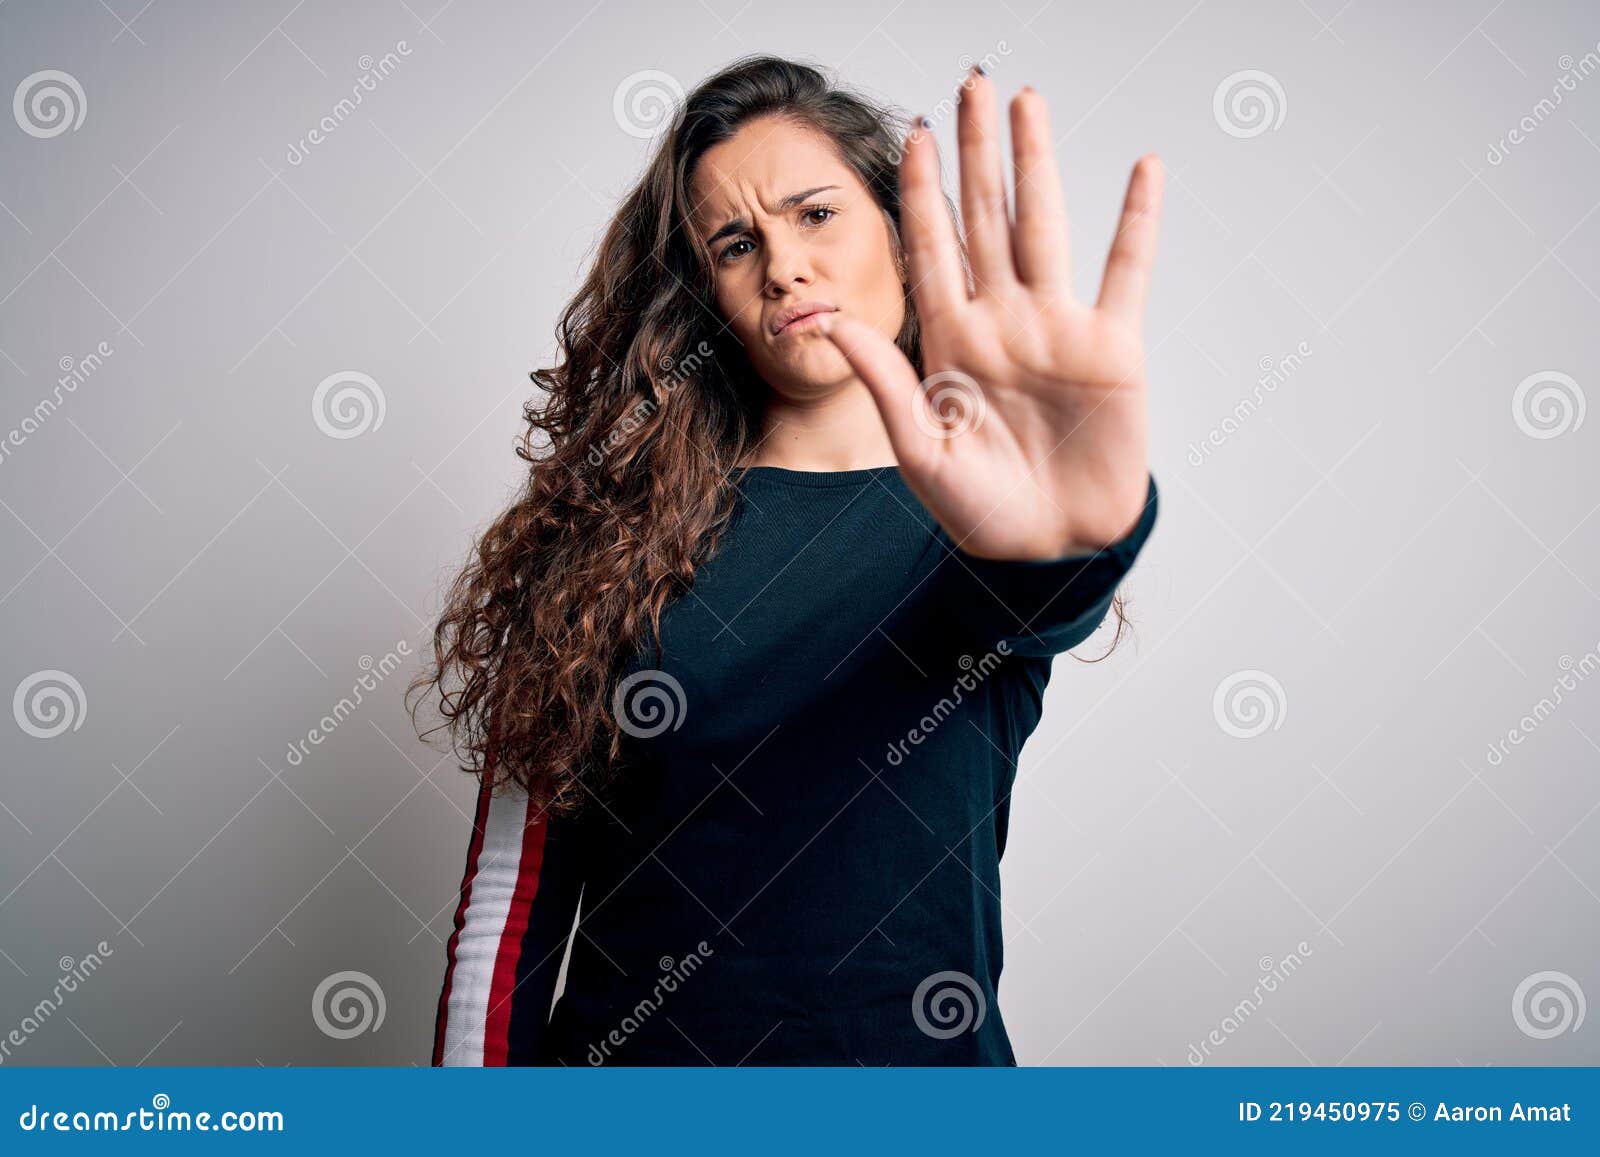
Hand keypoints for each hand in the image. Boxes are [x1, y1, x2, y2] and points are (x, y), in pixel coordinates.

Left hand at [816, 68, 1163, 559]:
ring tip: (1028, 100)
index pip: (933, 246)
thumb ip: (885, 381)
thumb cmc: (979, 512)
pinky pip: (1126, 271)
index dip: (923, 191)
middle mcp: (1002, 319)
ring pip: (1045, 225)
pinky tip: (1143, 169)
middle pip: (987, 216)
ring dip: (1038, 162)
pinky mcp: (1111, 348)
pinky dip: (1138, 220)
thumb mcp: (921, 450)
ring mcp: (1057, 328)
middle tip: (972, 83)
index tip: (913, 134)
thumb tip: (829, 322)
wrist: (1049, 550)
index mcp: (951, 339)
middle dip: (977, 151)